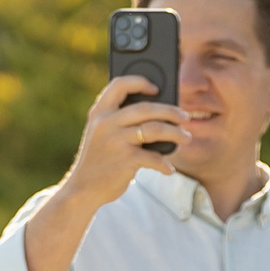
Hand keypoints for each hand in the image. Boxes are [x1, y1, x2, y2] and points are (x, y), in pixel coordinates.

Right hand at [65, 74, 191, 203]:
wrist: (83, 188)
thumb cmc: (99, 159)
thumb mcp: (100, 133)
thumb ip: (119, 120)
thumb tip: (158, 114)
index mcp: (100, 112)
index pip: (120, 85)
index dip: (139, 82)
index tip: (156, 88)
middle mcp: (107, 123)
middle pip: (146, 108)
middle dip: (171, 111)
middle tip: (185, 117)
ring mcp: (116, 141)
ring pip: (155, 129)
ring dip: (176, 133)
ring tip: (186, 138)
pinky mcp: (126, 160)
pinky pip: (153, 157)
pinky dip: (164, 164)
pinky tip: (169, 169)